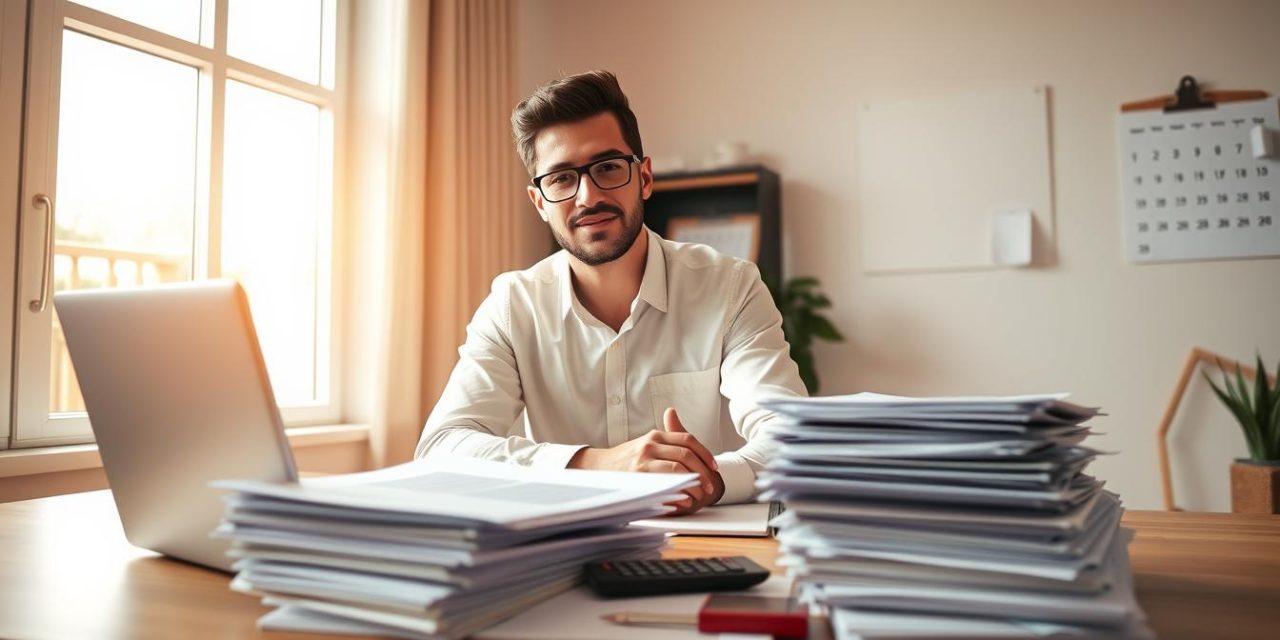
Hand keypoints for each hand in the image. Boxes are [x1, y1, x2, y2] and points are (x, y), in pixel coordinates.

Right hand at [567, 408, 721, 512]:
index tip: (714, 467)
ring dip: (693, 484)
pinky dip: (678, 492)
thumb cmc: (626, 459)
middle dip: (702, 471)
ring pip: (678, 468)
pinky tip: (685, 500)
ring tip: (700, 494)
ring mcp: (643, 459)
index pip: (687, 440)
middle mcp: (650, 444)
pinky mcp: (638, 475)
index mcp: (655, 435)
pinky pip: (665, 482)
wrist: (598, 467)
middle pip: (686, 454)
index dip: (704, 453)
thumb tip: (672, 412)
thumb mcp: (645, 442)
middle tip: (709, 486)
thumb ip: (662, 434)